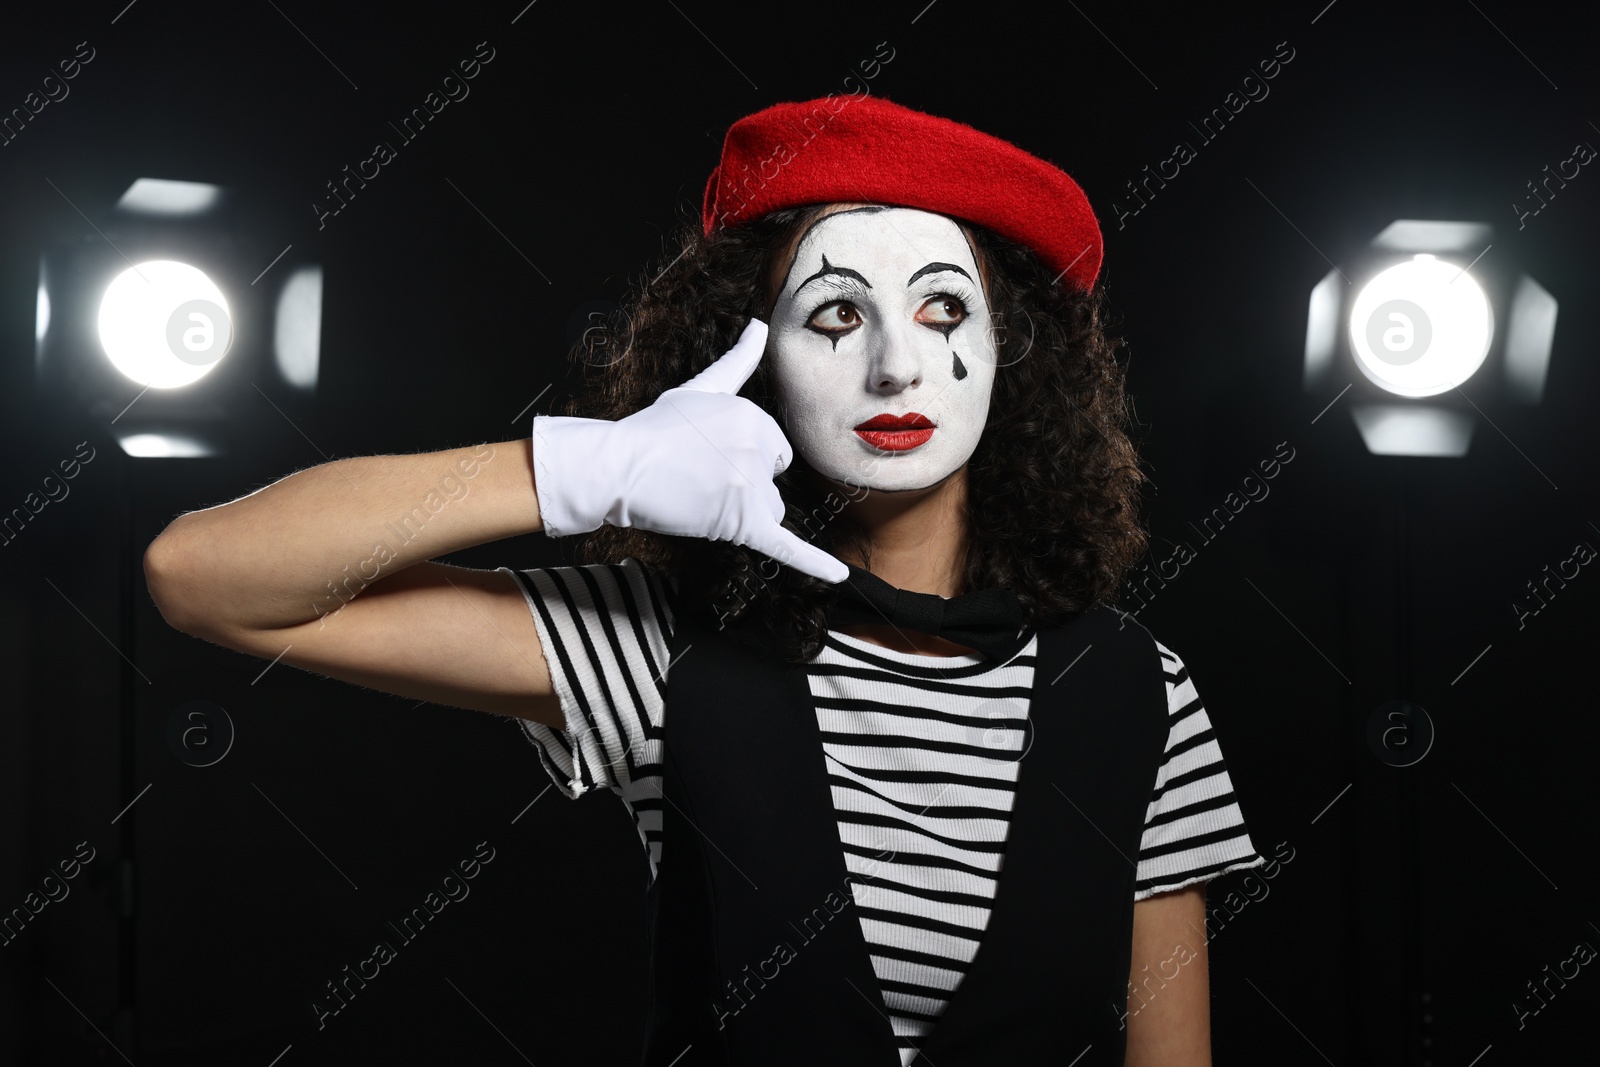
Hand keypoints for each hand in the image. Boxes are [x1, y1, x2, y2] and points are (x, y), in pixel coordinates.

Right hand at [532, 319, 848, 582]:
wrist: (619, 468)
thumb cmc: (655, 430)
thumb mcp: (701, 388)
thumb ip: (738, 362)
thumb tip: (759, 326)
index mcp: (754, 417)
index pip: (777, 451)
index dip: (745, 458)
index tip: (710, 456)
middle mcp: (757, 448)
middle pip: (774, 482)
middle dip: (746, 486)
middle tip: (700, 477)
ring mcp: (749, 485)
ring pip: (772, 512)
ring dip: (746, 514)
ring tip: (702, 500)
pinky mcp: (741, 522)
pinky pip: (787, 547)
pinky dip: (816, 563)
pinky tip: (839, 578)